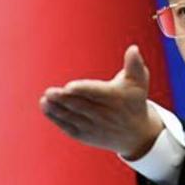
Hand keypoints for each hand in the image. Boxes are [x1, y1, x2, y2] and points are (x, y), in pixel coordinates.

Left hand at [40, 45, 163, 158]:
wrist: (136, 134)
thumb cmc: (134, 101)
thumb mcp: (139, 82)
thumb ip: (134, 65)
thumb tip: (133, 48)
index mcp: (115, 99)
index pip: (97, 93)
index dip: (83, 90)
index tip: (69, 87)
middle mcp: (104, 115)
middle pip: (81, 106)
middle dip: (64, 100)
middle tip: (50, 92)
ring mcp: (94, 127)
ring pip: (72, 117)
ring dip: (57, 109)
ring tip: (45, 100)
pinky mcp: (86, 135)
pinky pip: (69, 127)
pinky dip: (57, 119)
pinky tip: (46, 107)